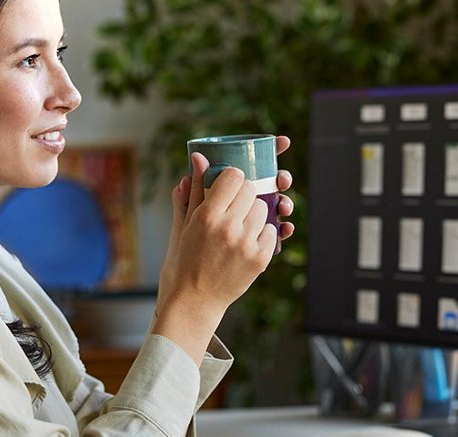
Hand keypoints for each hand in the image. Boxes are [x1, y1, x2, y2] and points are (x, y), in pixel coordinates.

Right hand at [162, 137, 294, 307]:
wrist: (195, 300)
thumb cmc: (186, 260)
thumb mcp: (185, 224)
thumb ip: (194, 190)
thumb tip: (198, 158)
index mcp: (207, 216)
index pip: (233, 177)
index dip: (233, 177)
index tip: (230, 184)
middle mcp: (228, 228)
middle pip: (251, 189)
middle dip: (244, 194)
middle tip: (235, 205)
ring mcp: (246, 244)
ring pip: (264, 209)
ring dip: (254, 213)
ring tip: (240, 225)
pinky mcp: (260, 259)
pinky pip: (272, 231)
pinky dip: (262, 234)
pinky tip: (247, 241)